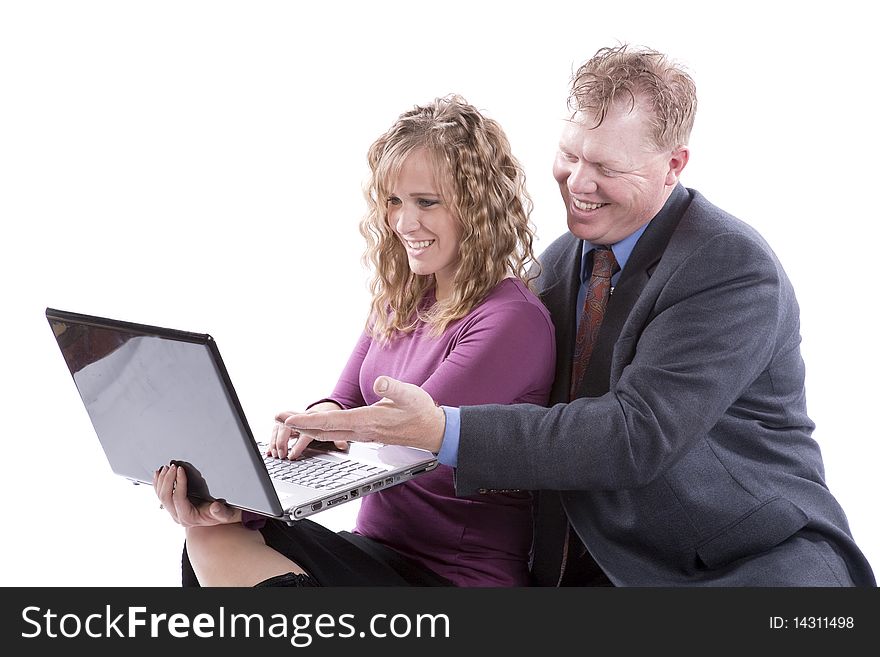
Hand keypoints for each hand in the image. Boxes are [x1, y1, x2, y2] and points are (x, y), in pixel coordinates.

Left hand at [153, 464, 240, 526]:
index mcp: (189, 517)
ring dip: (162, 480)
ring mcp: (173, 511)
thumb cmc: (223, 515)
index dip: (178, 483)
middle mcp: (178, 515)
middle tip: (173, 466)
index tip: (181, 470)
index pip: (178, 499)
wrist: (219, 518)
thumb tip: (216, 508)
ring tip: (166, 468)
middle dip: (168, 479)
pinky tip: (159, 474)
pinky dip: (159, 483)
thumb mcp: (226, 514)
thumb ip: (222, 512)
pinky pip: (160, 494)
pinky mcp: (172, 505)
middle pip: (166, 497)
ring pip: (160, 496)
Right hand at [270, 401, 346, 459]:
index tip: (291, 456)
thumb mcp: (337, 428)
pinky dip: (273, 438)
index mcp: (314, 421)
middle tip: (281, 455)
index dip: (298, 446)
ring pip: (281, 427)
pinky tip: (269, 450)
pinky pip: (278, 429)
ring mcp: (294, 420)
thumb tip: (343, 446)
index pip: (304, 435)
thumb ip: (338, 438)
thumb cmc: (329, 419)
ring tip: (274, 453)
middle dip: (282, 441)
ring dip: (275, 440)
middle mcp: (302, 419)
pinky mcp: (289, 423)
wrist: (324, 408)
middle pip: (288, 428)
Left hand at [282, 376, 445, 452]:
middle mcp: (361, 430)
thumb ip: (394, 388)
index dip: (309, 420)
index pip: (331, 421)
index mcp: (368, 420)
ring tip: (289, 421)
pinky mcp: (365, 434)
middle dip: (299, 425)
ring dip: (307, 428)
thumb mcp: (411, 395)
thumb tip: (379, 382)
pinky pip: (336, 434)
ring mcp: (362, 434)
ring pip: (327, 434)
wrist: (432, 431)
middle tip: (277, 418)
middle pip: (323, 430)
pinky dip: (320, 430)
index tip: (290, 419)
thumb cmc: (421, 412)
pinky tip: (314, 427)